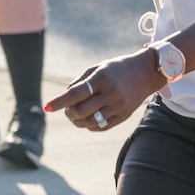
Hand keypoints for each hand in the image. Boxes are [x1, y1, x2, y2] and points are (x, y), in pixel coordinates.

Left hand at [44, 48, 163, 131]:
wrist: (147, 73)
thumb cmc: (117, 68)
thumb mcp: (98, 68)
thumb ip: (80, 82)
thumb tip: (64, 99)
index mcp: (103, 78)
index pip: (76, 93)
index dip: (59, 101)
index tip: (47, 107)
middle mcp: (111, 93)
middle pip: (81, 111)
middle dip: (68, 112)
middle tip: (66, 110)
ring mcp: (119, 106)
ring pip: (90, 122)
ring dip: (78, 121)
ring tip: (75, 115)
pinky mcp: (124, 116)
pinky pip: (101, 127)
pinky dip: (90, 125)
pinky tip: (87, 119)